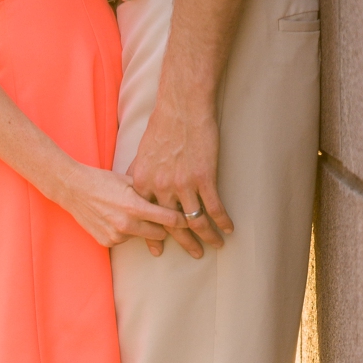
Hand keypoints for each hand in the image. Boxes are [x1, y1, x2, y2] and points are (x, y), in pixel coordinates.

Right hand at [51, 162, 181, 249]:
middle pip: (161, 233)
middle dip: (168, 229)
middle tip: (176, 230)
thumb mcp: (131, 181)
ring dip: (144, 229)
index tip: (198, 224)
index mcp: (136, 206)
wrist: (73, 189)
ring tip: (133, 214)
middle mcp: (127, 224)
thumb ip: (153, 194)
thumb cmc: (103, 180)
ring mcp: (116, 235)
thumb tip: (176, 200)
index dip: (186, 221)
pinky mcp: (107, 242)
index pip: (171, 219)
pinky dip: (127, 232)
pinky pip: (126, 239)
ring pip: (143, 236)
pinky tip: (118, 218)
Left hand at [125, 88, 231, 258]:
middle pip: (171, 225)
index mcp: (142, 184)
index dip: (152, 236)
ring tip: (215, 245)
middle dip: (184, 243)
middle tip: (193, 254)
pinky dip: (222, 220)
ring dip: (207, 236)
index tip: (157, 250)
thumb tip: (133, 183)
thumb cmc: (161, 127)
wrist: (182, 108)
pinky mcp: (204, 177)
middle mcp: (160, 188)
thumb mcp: (141, 153)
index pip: (146, 218)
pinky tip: (229, 228)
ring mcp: (182, 185)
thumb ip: (137, 173)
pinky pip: (213, 207)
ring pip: (194, 220)